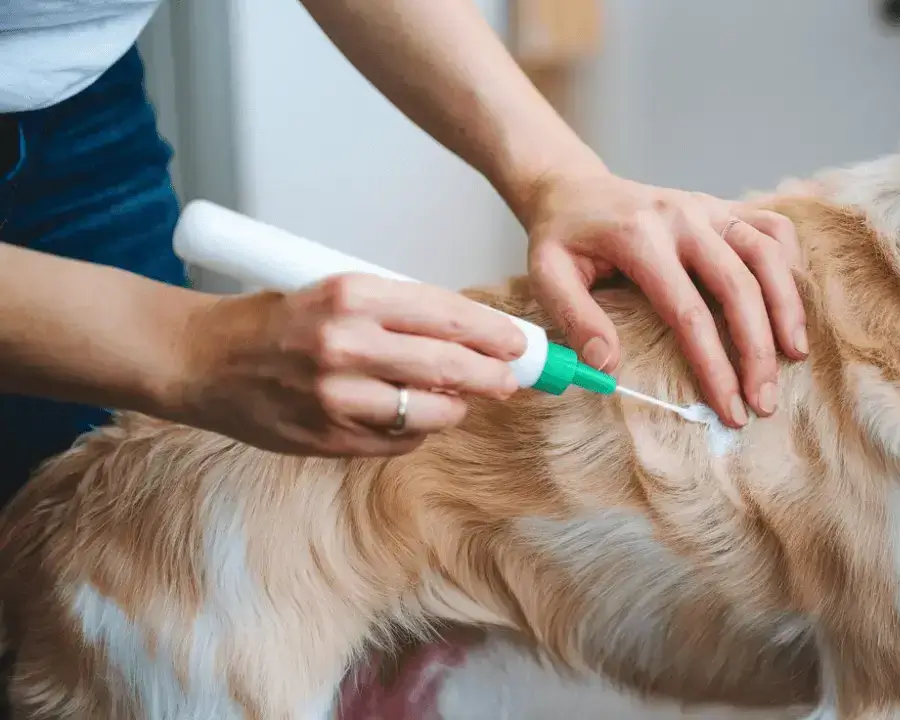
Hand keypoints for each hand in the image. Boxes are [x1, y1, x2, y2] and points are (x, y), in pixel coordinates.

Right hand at [173, 274, 526, 455]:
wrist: (202, 359)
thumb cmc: (272, 321)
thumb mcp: (336, 292)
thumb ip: (397, 315)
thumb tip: (465, 337)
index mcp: (351, 296)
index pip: (447, 314)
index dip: (491, 332)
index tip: (516, 342)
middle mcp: (346, 345)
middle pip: (449, 364)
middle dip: (491, 375)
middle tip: (509, 379)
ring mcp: (337, 396)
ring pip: (430, 411)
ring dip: (455, 407)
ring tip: (459, 400)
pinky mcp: (329, 436)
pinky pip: (398, 440)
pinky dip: (416, 430)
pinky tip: (412, 417)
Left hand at [522, 171, 807, 427]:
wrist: (575, 189)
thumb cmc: (562, 238)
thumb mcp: (547, 274)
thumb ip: (575, 318)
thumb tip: (607, 367)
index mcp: (640, 237)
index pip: (688, 312)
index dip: (714, 365)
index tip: (729, 409)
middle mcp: (683, 217)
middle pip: (738, 287)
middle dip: (758, 351)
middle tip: (765, 402)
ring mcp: (709, 208)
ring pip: (767, 253)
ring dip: (787, 308)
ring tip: (794, 356)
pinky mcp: (723, 206)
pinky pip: (773, 226)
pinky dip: (791, 262)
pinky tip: (791, 302)